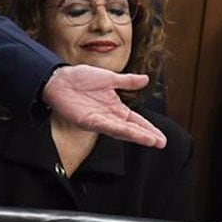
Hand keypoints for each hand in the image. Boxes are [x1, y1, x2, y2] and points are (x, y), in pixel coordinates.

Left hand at [42, 63, 165, 147]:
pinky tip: (130, 133)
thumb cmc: (80, 78)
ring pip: (122, 130)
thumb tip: (146, 79)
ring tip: (151, 141)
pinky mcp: (89, 121)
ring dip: (137, 136)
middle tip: (161, 143)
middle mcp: (109, 116)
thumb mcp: (109, 78)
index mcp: (115, 106)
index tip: (161, 137)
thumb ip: (127, 81)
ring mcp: (99, 120)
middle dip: (146, 136)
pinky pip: (107, 126)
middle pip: (131, 128)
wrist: (60, 79)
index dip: (148, 128)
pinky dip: (119, 130)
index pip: (135, 120)